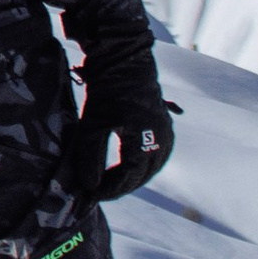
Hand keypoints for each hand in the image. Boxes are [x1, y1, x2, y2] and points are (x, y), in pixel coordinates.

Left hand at [67, 11, 176, 202]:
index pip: (128, 179)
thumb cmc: (107, 92)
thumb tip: (90, 187)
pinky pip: (158, 156)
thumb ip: (90, 157)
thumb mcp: (93, 125)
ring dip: (133, 178)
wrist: (125, 62)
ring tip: (112, 184)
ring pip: (152, 168)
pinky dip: (142, 166)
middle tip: (99, 193)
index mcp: (146, 141)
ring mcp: (167, 133)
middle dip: (121, 186)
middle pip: (142, 176)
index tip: (92, 196)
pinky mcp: (166, 126)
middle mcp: (162, 141)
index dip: (109, 190)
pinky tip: (128, 168)